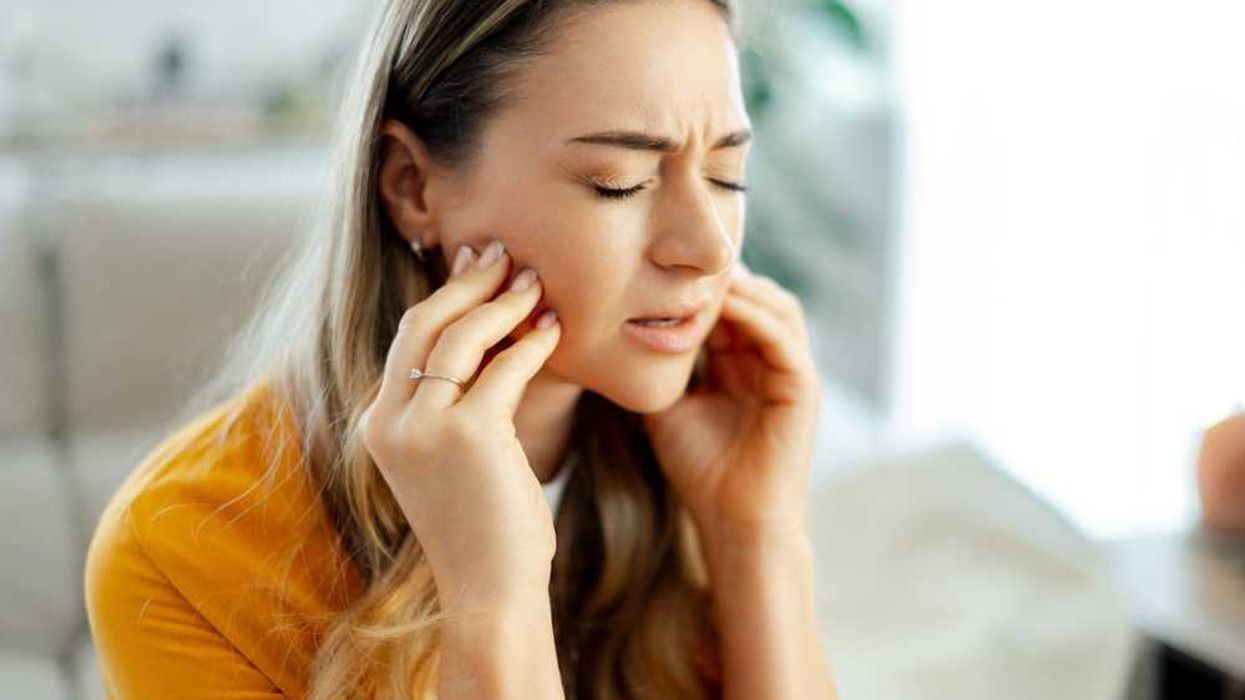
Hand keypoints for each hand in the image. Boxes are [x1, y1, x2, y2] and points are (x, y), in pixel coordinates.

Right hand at [358, 239, 561, 608]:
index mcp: (379, 423)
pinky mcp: (469, 436)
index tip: (476, 265)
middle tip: (505, 254)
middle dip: (468, 281)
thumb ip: (456, 400)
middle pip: (424, 324)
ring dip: (503, 304)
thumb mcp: (454, 455)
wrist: (490, 591)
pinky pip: (505, 370)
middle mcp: (389, 420)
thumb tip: (491, 331)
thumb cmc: (483, 526)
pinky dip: (533, 345)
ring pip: (461, 338)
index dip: (445, 294)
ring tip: (536, 284)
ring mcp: (424, 428)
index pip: (408, 339)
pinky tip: (554, 331)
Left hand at [642, 260, 821, 546]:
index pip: (729, 306)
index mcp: (742, 363)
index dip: (702, 284)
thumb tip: (622, 331)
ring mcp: (790, 372)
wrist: (731, 520)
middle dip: (725, 275)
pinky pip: (782, 337)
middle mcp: (770, 361)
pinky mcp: (803, 388)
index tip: (664, 261)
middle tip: (686, 257)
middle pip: (757, 296)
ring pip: (777, 307)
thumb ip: (660, 368)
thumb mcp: (668, 406)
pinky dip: (756, 316)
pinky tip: (725, 305)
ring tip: (706, 276)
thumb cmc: (700, 470)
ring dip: (744, 288)